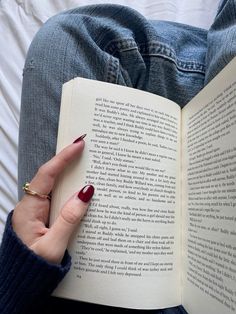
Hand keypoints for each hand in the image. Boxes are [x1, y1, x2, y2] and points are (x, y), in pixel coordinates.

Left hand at [12, 137, 93, 263]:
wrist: (21, 284)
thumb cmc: (34, 268)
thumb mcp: (53, 245)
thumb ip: (69, 218)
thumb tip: (86, 192)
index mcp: (29, 209)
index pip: (47, 175)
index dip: (63, 158)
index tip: (78, 144)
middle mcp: (31, 206)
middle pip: (50, 176)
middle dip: (67, 161)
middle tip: (85, 148)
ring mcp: (37, 211)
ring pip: (55, 187)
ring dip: (70, 176)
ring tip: (87, 163)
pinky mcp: (43, 217)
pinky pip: (58, 199)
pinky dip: (70, 192)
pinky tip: (82, 191)